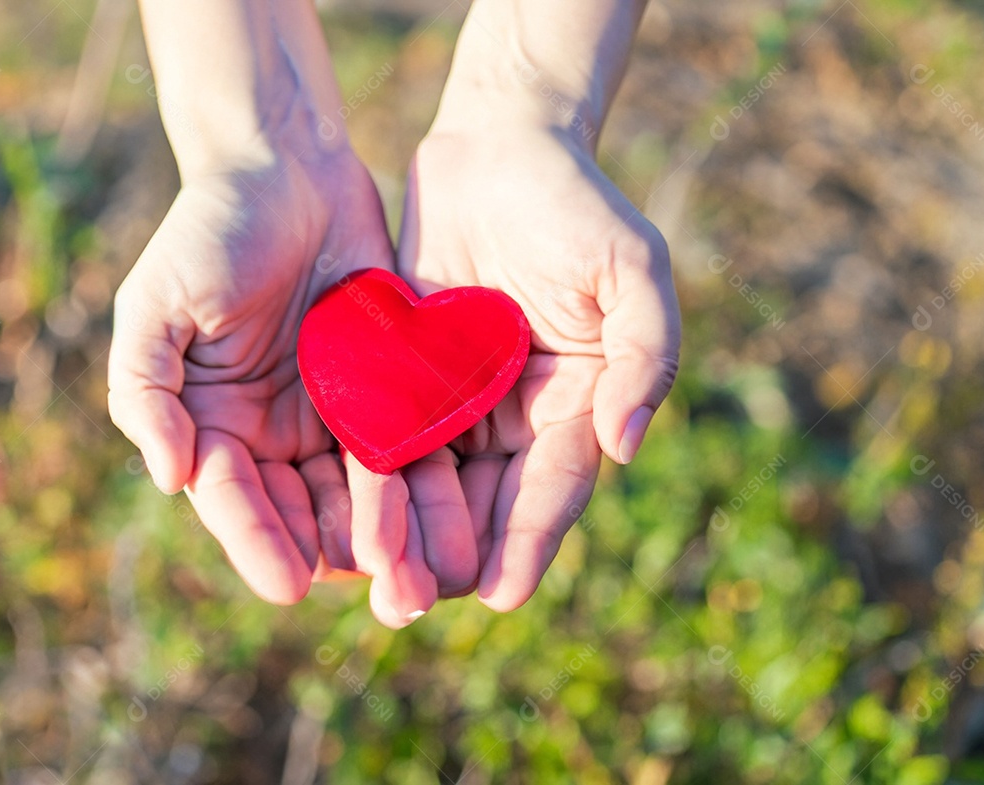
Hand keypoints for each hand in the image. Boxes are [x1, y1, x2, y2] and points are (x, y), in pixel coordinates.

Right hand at [111, 0, 440, 626]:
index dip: (257, 543)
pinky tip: (449, 507)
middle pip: (305, 512)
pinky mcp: (385, 390)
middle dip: (337, 555)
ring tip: (420, 571)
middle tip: (379, 598)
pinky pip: (405, 443)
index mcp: (215, 427)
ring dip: (389, 533)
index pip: (235, 501)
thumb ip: (146, 389)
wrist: (287, 170)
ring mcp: (332, 415)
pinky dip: (422, 478)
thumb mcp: (157, 304)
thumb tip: (170, 477)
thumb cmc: (209, 229)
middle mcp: (274, 435)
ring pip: (361, 493)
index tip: (288, 586)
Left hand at [396, 120, 679, 610]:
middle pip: (488, 506)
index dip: (530, 543)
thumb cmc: (576, 203)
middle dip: (454, 556)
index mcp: (577, 405)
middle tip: (413, 602)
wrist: (499, 149)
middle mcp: (520, 418)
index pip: (554, 488)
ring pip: (434, 487)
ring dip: (405, 534)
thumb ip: (645, 356)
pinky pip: (390, 438)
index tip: (500, 595)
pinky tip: (338, 514)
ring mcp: (463, 402)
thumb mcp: (632, 270)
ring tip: (372, 581)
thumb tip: (623, 447)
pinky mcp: (411, 377)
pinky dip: (370, 479)